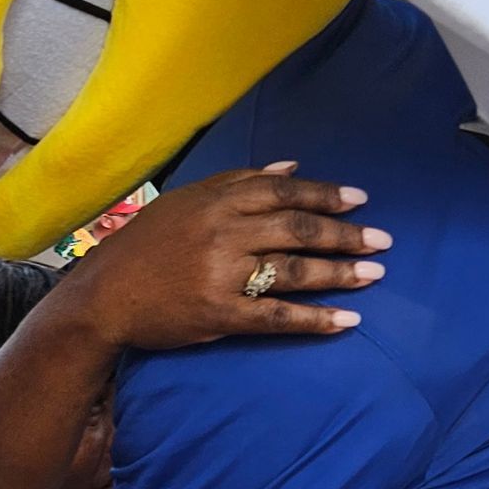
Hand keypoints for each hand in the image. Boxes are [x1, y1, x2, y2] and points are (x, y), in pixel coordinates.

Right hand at [64, 167, 389, 352]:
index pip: (285, 192)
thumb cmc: (148, 244)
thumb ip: (241, 182)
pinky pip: (277, 316)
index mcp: (219, 200)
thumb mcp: (190, 199)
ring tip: (374, 275)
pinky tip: (346, 321)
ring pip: (294, 270)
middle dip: (345, 234)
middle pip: (298, 230)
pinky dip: (315, 319)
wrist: (106, 293)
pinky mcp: (220, 314)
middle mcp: (224, 232)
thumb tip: (292, 167)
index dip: (326, 196)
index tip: (360, 201)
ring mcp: (223, 274)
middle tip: (382, 241)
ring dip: (339, 273)